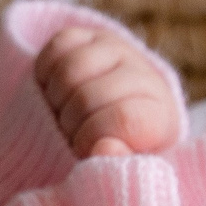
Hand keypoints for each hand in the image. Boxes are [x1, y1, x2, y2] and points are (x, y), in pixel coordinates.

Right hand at [34, 23, 181, 158]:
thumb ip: (117, 164)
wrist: (112, 122)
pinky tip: (57, 93)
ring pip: (68, 72)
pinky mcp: (89, 36)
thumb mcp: (122, 169)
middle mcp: (143, 75)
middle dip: (70, 125)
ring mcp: (116, 51)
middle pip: (86, 98)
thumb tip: (103, 150)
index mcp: (159, 115)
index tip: (86, 150)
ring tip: (64, 117)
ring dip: (56, 101)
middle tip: (72, 136)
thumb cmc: (116, 156)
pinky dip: (46, 74)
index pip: (124, 119)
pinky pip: (56, 47)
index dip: (93, 138)